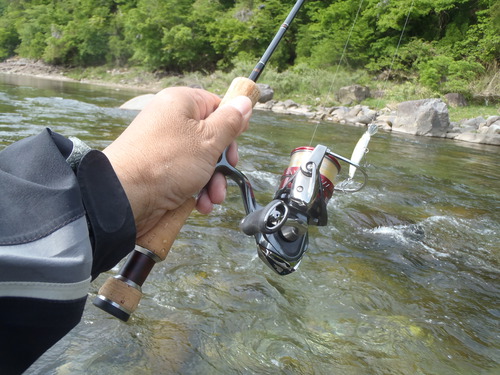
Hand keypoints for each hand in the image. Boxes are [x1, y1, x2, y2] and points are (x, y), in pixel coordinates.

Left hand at [103, 87, 252, 236]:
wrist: (126, 196)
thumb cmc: (167, 162)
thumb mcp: (208, 140)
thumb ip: (230, 122)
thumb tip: (245, 101)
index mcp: (181, 103)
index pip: (216, 105)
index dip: (230, 125)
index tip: (236, 142)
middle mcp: (172, 121)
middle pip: (211, 137)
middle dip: (223, 162)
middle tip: (227, 172)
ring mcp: (165, 147)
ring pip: (202, 161)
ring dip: (213, 182)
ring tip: (213, 198)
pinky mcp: (161, 170)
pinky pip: (187, 175)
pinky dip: (197, 190)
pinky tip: (200, 205)